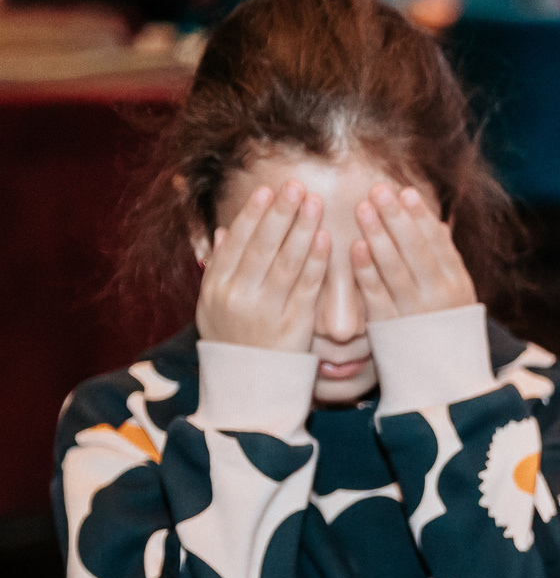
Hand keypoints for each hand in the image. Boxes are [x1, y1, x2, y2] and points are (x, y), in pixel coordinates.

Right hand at [196, 182, 327, 351]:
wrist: (247, 391)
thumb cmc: (234, 343)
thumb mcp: (212, 307)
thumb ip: (218, 269)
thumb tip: (221, 230)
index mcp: (216, 288)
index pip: (236, 243)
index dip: (253, 214)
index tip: (268, 190)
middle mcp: (238, 297)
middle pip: (261, 247)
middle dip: (280, 214)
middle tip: (296, 186)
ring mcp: (265, 312)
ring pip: (286, 263)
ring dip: (302, 230)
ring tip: (315, 204)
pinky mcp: (293, 328)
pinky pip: (306, 289)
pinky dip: (317, 262)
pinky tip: (328, 239)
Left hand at [351, 184, 477, 320]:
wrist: (443, 379)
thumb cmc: (444, 327)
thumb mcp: (456, 293)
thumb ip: (444, 259)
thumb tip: (437, 221)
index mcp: (457, 283)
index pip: (438, 243)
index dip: (421, 217)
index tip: (404, 192)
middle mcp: (439, 296)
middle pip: (416, 251)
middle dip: (397, 219)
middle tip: (377, 190)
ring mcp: (415, 312)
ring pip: (396, 269)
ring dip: (378, 236)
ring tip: (362, 209)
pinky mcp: (391, 328)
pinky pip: (377, 296)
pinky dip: (366, 272)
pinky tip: (355, 247)